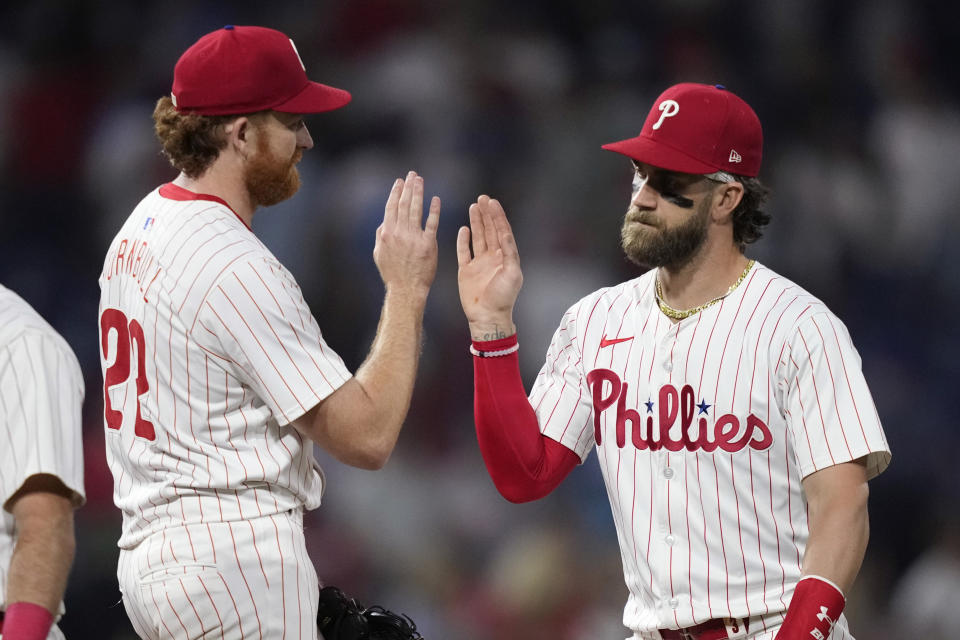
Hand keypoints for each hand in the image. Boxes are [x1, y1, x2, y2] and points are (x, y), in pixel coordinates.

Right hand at [374, 171, 440, 301]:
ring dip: (418, 193)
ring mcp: (413, 238)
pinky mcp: (428, 245)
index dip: (396, 192)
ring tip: (420, 181)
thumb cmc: (392, 274)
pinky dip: (433, 210)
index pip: (391, 207)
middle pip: (404, 204)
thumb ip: (381, 236)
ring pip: (416, 210)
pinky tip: (435, 200)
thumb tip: (384, 223)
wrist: (406, 289)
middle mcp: (399, 233)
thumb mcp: (379, 254)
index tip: (400, 182)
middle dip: (408, 187)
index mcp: (386, 233)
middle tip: (413, 175)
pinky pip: (432, 223)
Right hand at [456, 195, 522, 339]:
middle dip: (486, 214)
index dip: (498, 216)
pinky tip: (464, 229)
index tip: (492, 202)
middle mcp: (493, 257)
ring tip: (474, 207)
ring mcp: (479, 263)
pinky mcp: (466, 271)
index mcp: (505, 257)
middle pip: (490, 230)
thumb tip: (504, 233)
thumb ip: (509, 252)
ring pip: (478, 237)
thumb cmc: (503, 298)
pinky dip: (463, 240)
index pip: (502, 231)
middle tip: (482, 198)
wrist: (487, 316)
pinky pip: (464, 251)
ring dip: (476, 222)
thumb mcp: (512, 274)